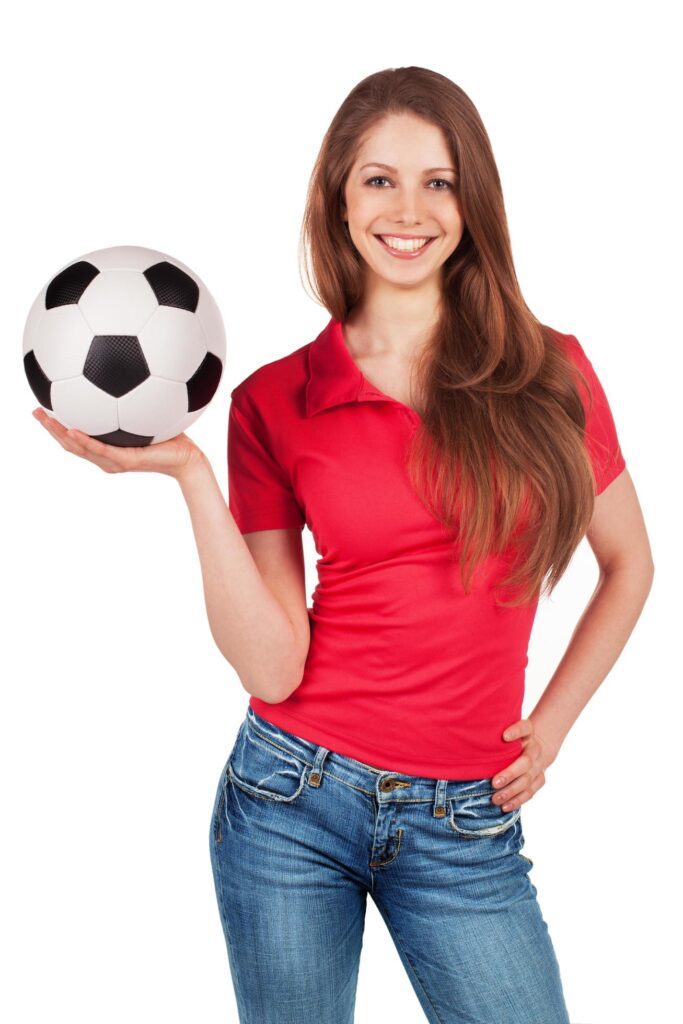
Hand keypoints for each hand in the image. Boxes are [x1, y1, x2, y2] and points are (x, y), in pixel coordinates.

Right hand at [32, 407, 204, 480]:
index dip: (57, 425)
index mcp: (107, 448)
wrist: (188, 457)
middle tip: (34, 410)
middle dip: (50, 427)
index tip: (43, 408)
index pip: (76, 439)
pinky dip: (84, 440)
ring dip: (59, 433)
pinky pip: (101, 449)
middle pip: (70, 444)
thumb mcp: (150, 414)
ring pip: (79, 448)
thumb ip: (136, 400)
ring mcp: (114, 461)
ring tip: (44, 417)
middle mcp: (106, 458)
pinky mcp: (126, 461)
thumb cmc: (171, 437)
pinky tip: (72, 428)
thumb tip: (130, 372)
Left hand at [490, 718, 558, 810]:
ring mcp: (539, 765)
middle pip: (526, 761)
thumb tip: (469, 735)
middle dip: (510, 773)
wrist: (534, 746)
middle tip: (494, 782)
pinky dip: (517, 800)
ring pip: (528, 780)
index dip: (516, 731)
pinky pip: (530, 792)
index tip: (504, 736)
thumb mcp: (504, 728)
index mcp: (528, 731)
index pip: (524, 728)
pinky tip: (505, 806)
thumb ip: (494, 731)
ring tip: (495, 798)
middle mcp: (535, 748)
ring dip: (511, 791)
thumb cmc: (511, 737)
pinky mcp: (540, 779)